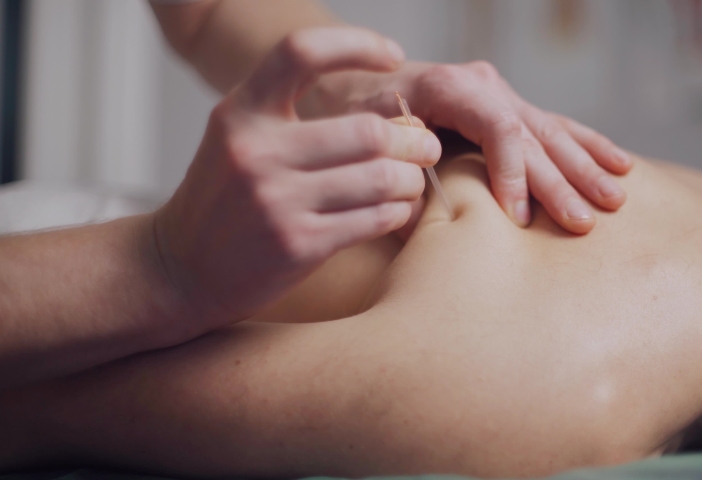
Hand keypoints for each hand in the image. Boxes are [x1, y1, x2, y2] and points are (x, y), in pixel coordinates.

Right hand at [154, 27, 440, 324]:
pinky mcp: (297, 244)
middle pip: (368, 130)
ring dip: (412, 180)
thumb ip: (299, 120)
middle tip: (427, 146)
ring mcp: (275, 200)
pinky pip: (374, 219)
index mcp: (241, 111)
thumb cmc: (224, 200)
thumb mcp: (242, 142)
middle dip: (413, 139)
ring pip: (380, 177)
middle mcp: (256, 150)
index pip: (301, 52)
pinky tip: (396, 210)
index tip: (394, 57)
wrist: (179, 269)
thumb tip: (395, 112)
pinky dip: (398, 212)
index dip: (357, 44)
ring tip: (414, 181)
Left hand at [301, 61, 632, 233]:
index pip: (497, 129)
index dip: (513, 174)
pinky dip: (586, 145)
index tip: (521, 219)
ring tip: (616, 198)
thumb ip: (402, 173)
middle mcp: (482, 85)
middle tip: (585, 222)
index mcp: (449, 87)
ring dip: (584, 166)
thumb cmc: (359, 116)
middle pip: (531, 135)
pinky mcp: (509, 106)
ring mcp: (500, 93)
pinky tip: (620, 162)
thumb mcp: (371, 140)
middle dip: (560, 181)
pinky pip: (555, 125)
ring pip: (551, 130)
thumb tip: (436, 215)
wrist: (357, 86)